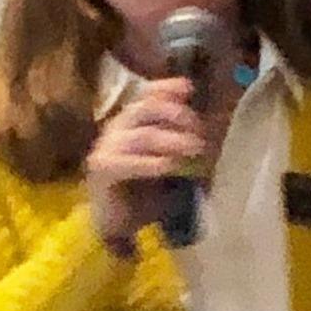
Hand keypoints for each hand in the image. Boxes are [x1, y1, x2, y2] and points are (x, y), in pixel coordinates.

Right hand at [84, 77, 206, 246]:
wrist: (117, 221)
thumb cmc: (145, 190)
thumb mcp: (170, 162)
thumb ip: (182, 143)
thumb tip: (208, 130)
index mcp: (133, 121)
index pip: (147, 95)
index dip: (166, 88)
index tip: (189, 89)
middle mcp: (118, 127)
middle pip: (147, 108)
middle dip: (177, 115)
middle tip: (201, 131)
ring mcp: (107, 147)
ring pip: (143, 135)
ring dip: (173, 140)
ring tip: (197, 148)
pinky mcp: (102, 169)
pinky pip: (126, 162)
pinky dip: (151, 163)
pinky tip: (169, 166)